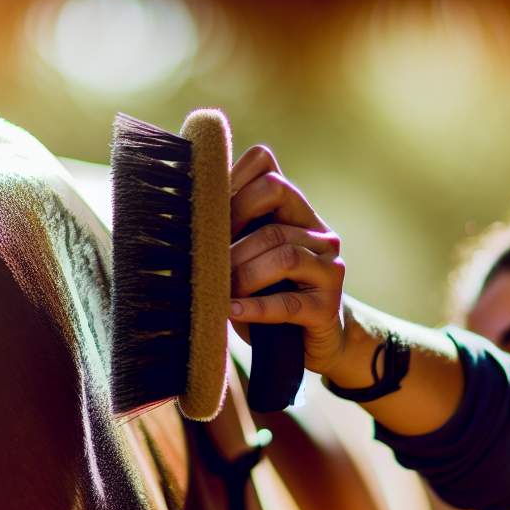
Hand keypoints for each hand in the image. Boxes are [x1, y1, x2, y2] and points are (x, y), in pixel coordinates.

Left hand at [229, 145, 346, 374]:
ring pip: (283, 252)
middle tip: (211, 251)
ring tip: (220, 290)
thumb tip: (182, 213)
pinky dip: (255, 307)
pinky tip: (233, 310)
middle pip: (277, 192)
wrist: (309, 343)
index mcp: (294, 211)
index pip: (266, 165)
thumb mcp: (249, 257)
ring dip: (243, 272)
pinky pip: (288, 302)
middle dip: (235, 217)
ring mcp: (328, 266)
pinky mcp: (328, 306)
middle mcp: (317, 230)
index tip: (206, 209)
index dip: (231, 178)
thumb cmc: (268, 295)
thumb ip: (232, 231)